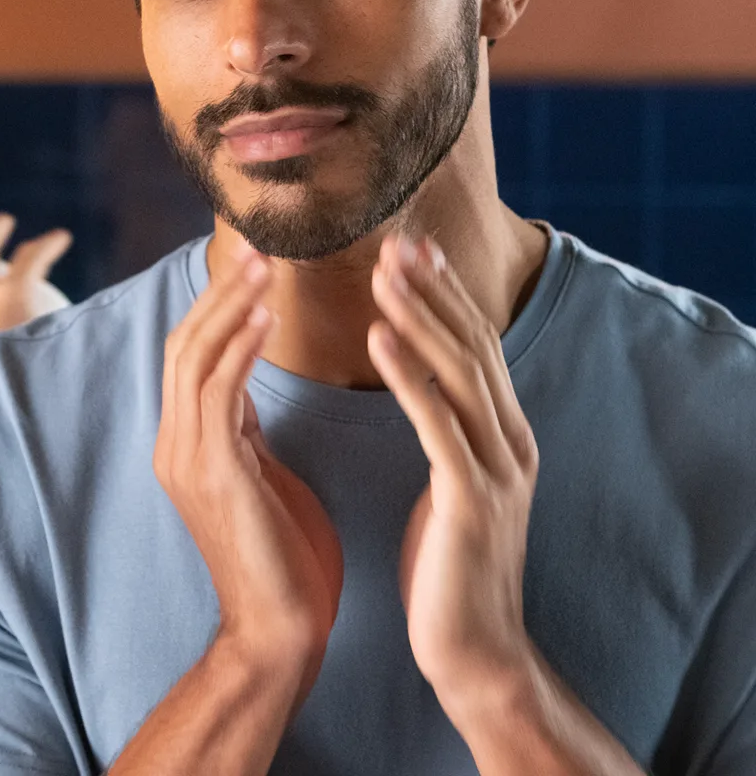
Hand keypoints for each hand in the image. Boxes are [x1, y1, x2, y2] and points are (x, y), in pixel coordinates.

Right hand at [155, 245, 343, 699]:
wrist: (278, 630)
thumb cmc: (282, 553)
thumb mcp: (258, 471)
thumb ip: (242, 423)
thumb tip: (244, 372)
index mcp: (187, 441)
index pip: (192, 353)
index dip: (219, 304)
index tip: (254, 264)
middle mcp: (175, 442)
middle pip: (185, 343)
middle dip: (220, 291)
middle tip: (257, 246)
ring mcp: (185, 456)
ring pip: (194, 357)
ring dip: (230, 305)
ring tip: (264, 265)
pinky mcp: (210, 471)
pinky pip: (218, 390)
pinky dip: (238, 346)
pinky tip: (265, 314)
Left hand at [367, 235, 539, 722]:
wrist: (473, 652)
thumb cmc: (450, 564)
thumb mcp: (454, 481)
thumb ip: (448, 428)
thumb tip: (424, 379)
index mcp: (503, 433)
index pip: (475, 345)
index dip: (444, 293)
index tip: (412, 248)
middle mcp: (510, 440)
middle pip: (472, 345)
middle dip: (433, 288)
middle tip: (396, 238)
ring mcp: (496, 469)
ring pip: (460, 373)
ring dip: (420, 315)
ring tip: (383, 271)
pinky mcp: (471, 500)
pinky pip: (438, 424)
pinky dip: (410, 375)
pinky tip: (378, 335)